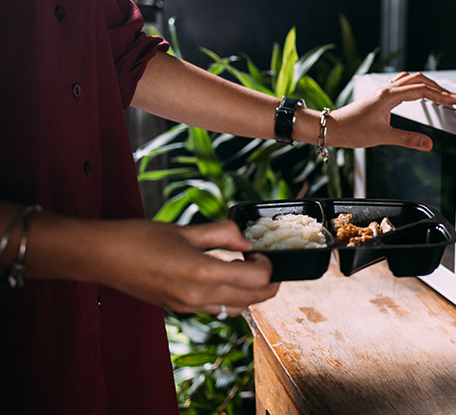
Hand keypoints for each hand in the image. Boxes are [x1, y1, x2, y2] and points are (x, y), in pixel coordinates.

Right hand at [102, 219, 278, 316]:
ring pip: (238, 309)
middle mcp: (198, 297)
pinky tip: (223, 279)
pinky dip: (230, 298)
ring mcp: (189, 306)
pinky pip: (217, 310)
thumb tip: (246, 241)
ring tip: (244, 270)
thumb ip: (223, 234)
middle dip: (267, 283)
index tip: (260, 252)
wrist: (103, 256)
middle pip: (254, 299)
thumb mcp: (187, 230)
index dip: (267, 265)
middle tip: (263, 263)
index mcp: (202, 273)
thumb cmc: (139, 238)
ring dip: (250, 293)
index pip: (257, 279)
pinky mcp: (180, 309)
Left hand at [328, 72, 455, 150]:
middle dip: (438, 88)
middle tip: (452, 98)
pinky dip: (415, 86)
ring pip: (411, 79)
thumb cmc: (352, 130)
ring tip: (440, 94)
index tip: (454, 100)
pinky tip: (418, 93)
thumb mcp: (382, 137)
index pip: (421, 90)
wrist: (333, 127)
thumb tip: (427, 143)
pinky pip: (402, 83)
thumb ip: (407, 139)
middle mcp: (386, 90)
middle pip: (419, 80)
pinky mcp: (380, 96)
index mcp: (388, 96)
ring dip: (428, 84)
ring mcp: (383, 91)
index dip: (440, 95)